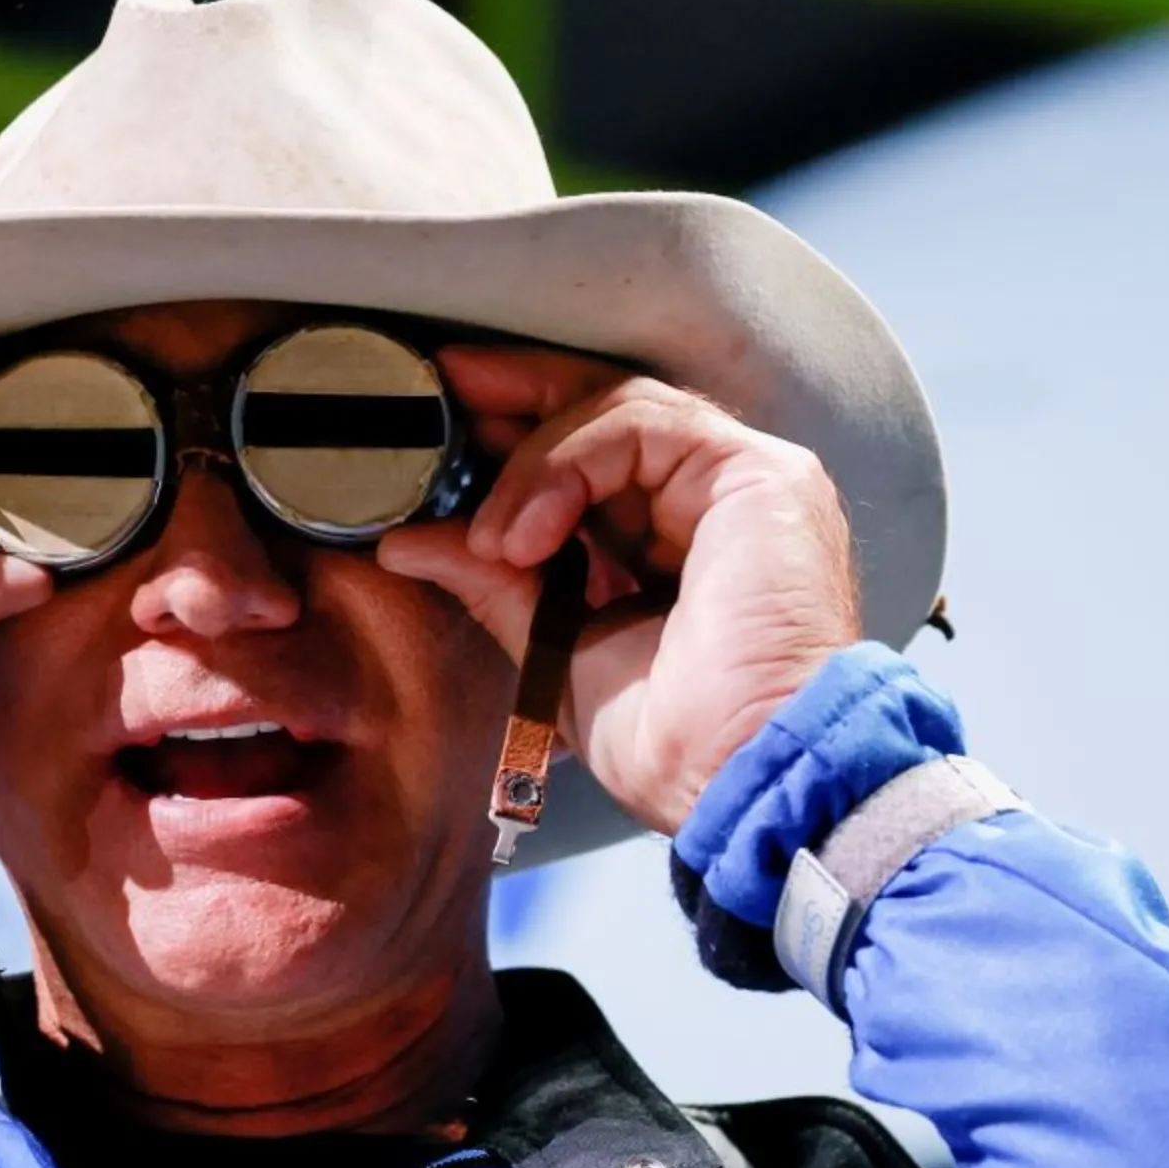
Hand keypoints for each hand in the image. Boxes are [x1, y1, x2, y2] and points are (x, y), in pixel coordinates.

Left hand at [378, 345, 859, 836]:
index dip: (519, 431)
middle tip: (445, 388)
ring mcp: (744, 484)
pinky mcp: (760, 475)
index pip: (595, 458)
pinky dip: (568, 465)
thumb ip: (496, 584)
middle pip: (610, 410)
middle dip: (518, 393)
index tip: (445, 421)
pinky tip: (528, 533)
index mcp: (677, 545)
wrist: (735, 779)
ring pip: (620, 410)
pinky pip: (644, 425)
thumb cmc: (672, 745)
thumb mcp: (557, 650)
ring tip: (492, 539)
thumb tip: (407, 543)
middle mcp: (716, 504)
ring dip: (532, 462)